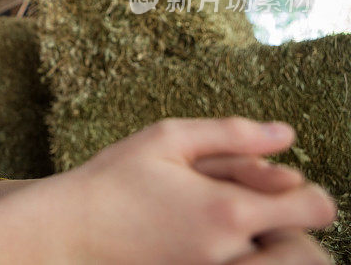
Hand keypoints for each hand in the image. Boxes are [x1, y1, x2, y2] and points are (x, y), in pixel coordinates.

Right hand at [32, 117, 336, 263]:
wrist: (69, 231)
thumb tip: (286, 134)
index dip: (304, 190)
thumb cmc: (113, 179)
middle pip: (300, 240)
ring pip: (270, 257)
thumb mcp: (168, 138)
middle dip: (282, 218)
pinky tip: (195, 233)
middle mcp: (230, 252)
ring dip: (260, 238)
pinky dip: (232, 251)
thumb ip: (233, 133)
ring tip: (218, 220)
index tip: (276, 181)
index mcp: (229, 211)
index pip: (316, 208)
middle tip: (242, 200)